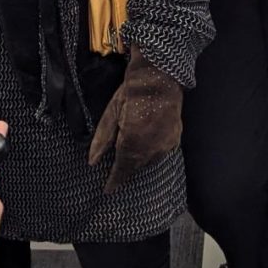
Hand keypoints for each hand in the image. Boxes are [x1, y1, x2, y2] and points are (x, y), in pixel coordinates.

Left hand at [89, 48, 181, 192]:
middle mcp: (151, 148)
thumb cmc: (132, 92)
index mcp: (133, 143)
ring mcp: (166, 144)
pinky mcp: (175, 138)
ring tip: (131, 155)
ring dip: (139, 161)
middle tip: (117, 170)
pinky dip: (151, 153)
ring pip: (149, 161)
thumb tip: (92, 162)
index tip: (108, 190)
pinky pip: (160, 153)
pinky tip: (146, 146)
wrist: (160, 77)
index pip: (122, 170)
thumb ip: (102, 139)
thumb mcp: (112, 113)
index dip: (114, 181)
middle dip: (126, 169)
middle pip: (136, 167)